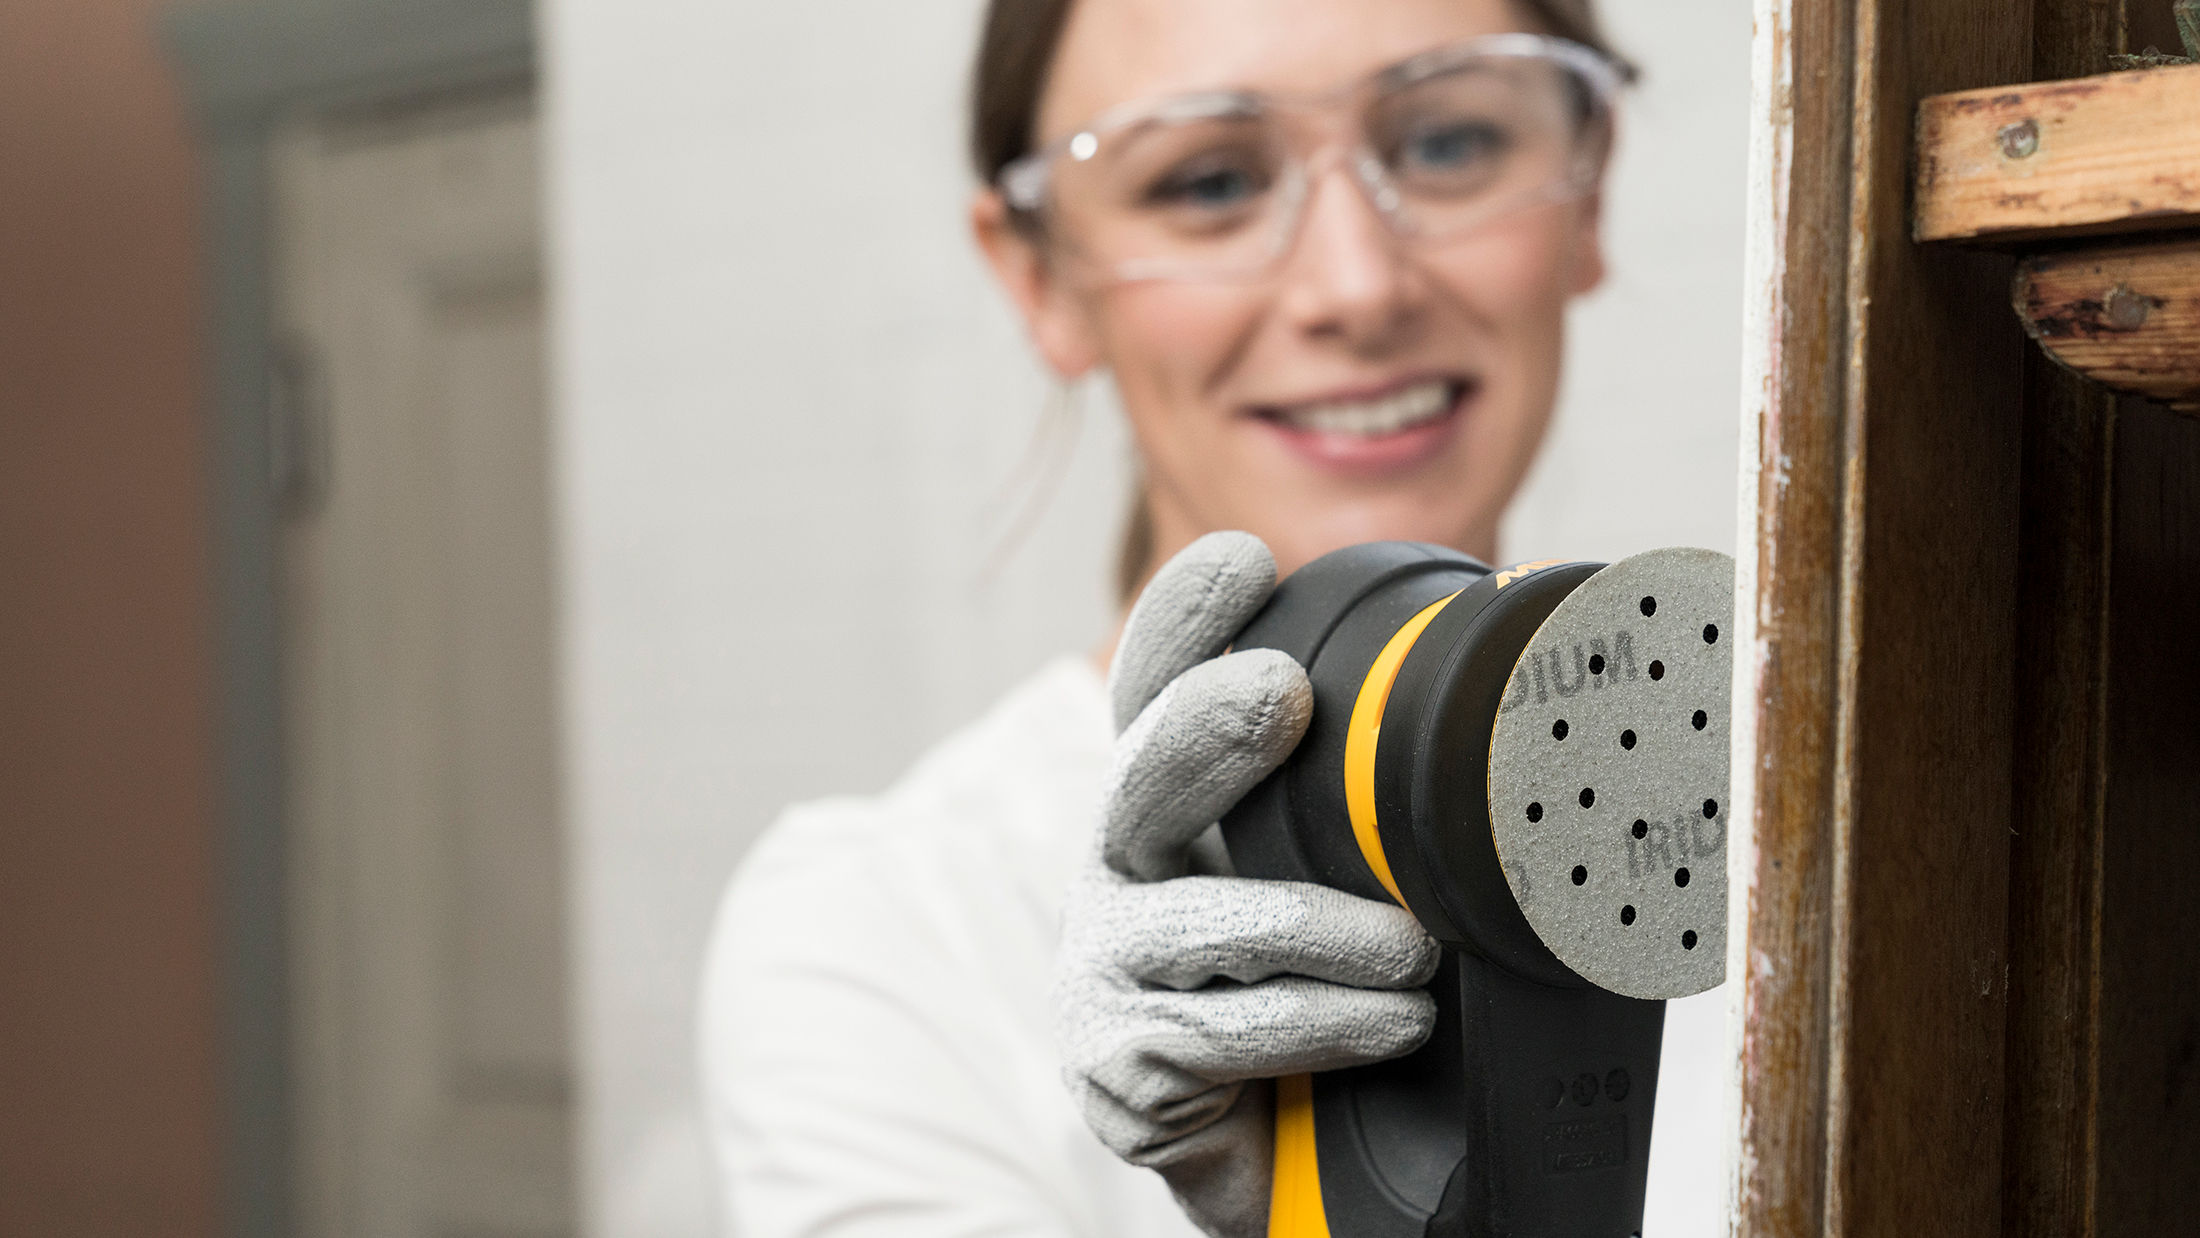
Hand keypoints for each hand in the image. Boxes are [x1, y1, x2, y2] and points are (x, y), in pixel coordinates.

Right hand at [1056, 532, 1440, 1237]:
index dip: (1185, 624)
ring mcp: (1102, 970)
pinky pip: (1225, 1031)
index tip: (1245, 562)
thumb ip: (1378, 814)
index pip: (1158, 697)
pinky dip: (1325, 1026)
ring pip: (1206, 924)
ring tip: (1414, 955)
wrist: (1296, 1177)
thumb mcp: (1350, 894)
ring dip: (1322, 931)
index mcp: (1170, 813)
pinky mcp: (1114, 1066)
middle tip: (1276, 690)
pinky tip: (1395, 1027)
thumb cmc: (1327, 1011)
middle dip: (1208, 727)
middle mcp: (1119, 875)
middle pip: (1139, 778)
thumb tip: (1519, 700)